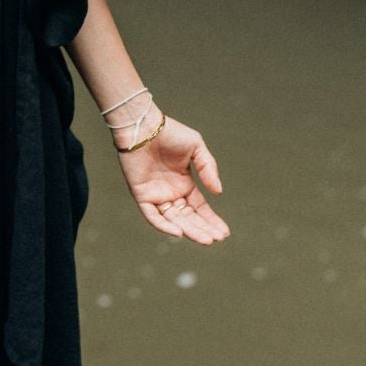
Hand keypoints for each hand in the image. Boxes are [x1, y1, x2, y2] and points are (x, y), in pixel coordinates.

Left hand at [113, 110, 228, 244]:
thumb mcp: (196, 148)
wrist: (144, 126)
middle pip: (189, 218)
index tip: (224, 233)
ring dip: (189, 230)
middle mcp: (171, 193)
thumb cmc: (169, 133)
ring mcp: (156, 196)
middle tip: (217, 239)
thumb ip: (208, 169)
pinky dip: (163, 225)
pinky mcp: (141, 195)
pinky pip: (152, 215)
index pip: (200, 208)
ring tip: (206, 239)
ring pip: (174, 220)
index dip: (211, 220)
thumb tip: (218, 193)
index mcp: (184, 184)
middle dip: (203, 229)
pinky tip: (179, 232)